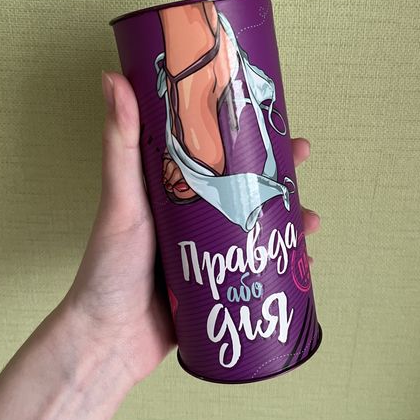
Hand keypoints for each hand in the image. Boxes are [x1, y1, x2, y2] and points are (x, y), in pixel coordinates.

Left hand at [63, 72, 320, 386]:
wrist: (109, 340)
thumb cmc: (108, 267)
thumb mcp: (120, 200)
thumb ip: (120, 144)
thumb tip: (112, 79)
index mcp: (172, 191)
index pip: (215, 153)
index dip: (246, 136)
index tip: (272, 121)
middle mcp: (193, 218)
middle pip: (244, 188)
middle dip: (277, 176)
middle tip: (302, 166)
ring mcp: (208, 254)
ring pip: (258, 228)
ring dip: (289, 221)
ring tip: (310, 222)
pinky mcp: (219, 286)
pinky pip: (258, 269)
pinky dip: (283, 263)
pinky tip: (305, 263)